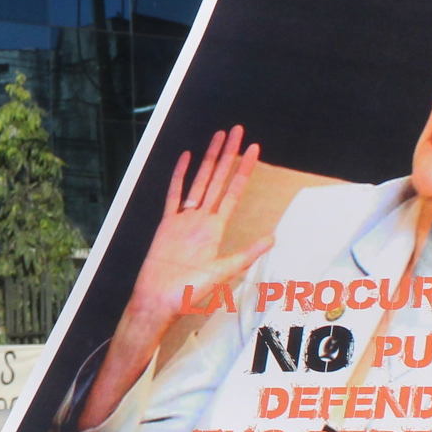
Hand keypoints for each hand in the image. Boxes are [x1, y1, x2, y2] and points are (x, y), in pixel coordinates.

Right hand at [77, 127, 270, 430]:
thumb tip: (272, 238)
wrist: (159, 300)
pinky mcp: (165, 224)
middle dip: (228, 154)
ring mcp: (183, 220)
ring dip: (208, 158)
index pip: (234, 191)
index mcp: (216, 229)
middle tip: (238, 131)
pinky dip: (179, 176)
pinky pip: (173, 195)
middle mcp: (201, 220)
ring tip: (217, 137)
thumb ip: (246, 254)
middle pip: (218, 179)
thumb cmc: (188, 293)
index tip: (255, 150)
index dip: (244, 169)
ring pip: (198, 181)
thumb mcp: (223, 272)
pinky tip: (186, 158)